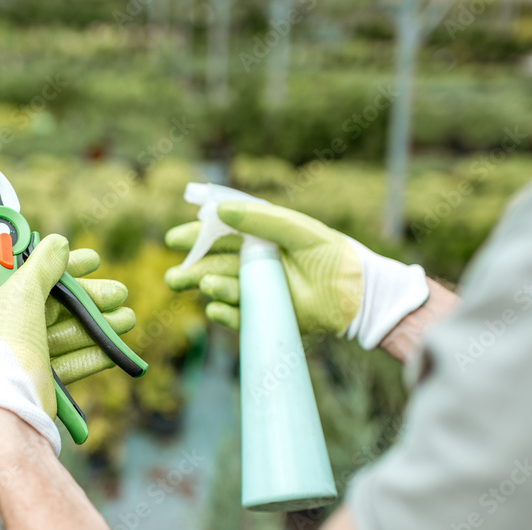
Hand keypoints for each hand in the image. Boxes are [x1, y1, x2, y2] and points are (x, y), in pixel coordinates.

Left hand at [0, 236, 135, 457]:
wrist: (8, 413)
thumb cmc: (7, 348)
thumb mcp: (23, 294)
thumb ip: (43, 266)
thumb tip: (58, 243)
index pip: (25, 275)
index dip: (60, 265)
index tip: (92, 260)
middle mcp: (0, 330)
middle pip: (50, 305)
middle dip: (88, 300)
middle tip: (119, 293)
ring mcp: (19, 357)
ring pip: (63, 334)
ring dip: (96, 325)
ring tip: (128, 319)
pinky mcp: (36, 382)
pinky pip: (66, 363)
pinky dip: (89, 354)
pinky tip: (113, 351)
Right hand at [164, 200, 427, 348]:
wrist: (358, 293)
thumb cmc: (331, 254)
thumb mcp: (296, 230)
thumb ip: (259, 219)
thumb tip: (219, 210)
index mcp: (261, 239)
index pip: (221, 236)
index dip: (197, 237)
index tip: (174, 240)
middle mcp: (255, 265)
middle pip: (215, 266)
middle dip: (192, 270)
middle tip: (173, 277)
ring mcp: (259, 291)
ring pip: (223, 290)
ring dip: (208, 288)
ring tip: (201, 286)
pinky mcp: (266, 315)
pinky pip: (238, 317)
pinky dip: (225, 313)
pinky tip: (215, 309)